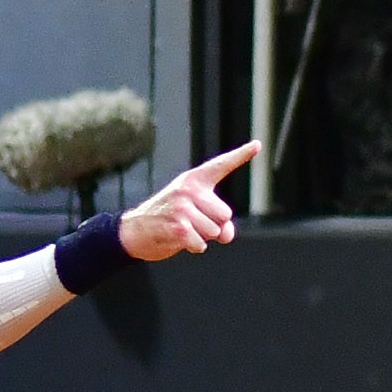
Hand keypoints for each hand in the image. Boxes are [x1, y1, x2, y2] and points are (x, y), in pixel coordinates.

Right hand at [120, 142, 255, 261]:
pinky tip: (178, 239)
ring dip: (201, 237)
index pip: (221, 165)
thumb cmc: (167, 221)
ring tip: (183, 230)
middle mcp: (188, 189)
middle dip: (212, 226)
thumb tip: (227, 234)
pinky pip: (201, 243)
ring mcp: (182, 207)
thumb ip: (219, 223)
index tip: (257, 145)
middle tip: (191, 223)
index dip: (241, 155)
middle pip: (224, 215)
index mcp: (194, 180)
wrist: (133, 232)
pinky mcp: (177, 226)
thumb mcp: (196, 216)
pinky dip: (194, 246)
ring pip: (214, 231)